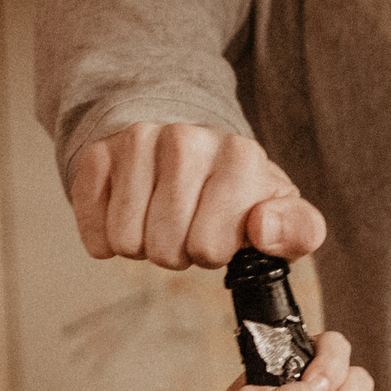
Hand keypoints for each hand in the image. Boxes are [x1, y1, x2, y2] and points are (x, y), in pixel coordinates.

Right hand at [69, 122, 324, 268]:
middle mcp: (186, 139)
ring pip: (126, 240)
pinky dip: (105, 237)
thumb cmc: (235, 192)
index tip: (219, 232)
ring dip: (142, 244)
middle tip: (186, 228)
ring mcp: (137, 141)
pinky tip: (127, 215)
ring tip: (160, 220)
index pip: (209, 247)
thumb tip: (263, 229)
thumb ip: (298, 228)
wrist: (185, 144)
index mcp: (238, 155)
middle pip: (165, 248)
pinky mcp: (97, 154)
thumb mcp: (280, 211)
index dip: (213, 252)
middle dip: (176, 252)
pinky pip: (93, 227)